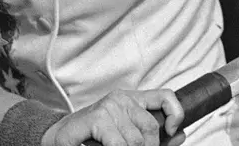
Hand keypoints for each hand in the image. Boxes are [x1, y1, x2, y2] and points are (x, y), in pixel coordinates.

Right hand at [41, 89, 185, 145]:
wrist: (57, 138)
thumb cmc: (90, 139)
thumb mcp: (125, 136)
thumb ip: (154, 137)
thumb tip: (180, 135)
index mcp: (132, 100)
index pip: (165, 96)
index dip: (176, 113)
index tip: (173, 131)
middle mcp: (122, 99)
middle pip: (151, 127)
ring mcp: (109, 106)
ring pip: (135, 141)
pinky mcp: (97, 118)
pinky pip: (119, 143)